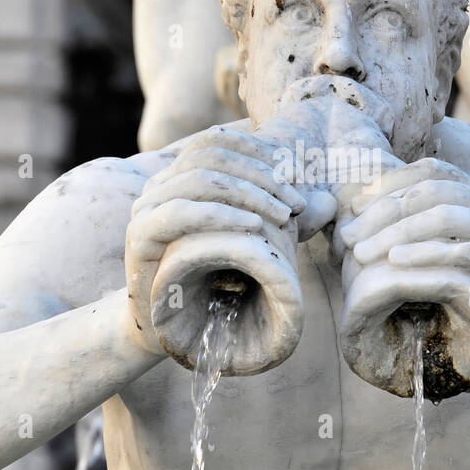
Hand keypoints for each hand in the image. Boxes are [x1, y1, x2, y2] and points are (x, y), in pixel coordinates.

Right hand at [124, 125, 313, 356]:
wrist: (171, 328)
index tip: (296, 174)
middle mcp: (159, 185)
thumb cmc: (215, 283)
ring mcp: (146, 207)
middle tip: (296, 201)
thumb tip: (329, 202)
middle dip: (262, 175)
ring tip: (284, 213)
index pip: (217, 141)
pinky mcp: (140, 236)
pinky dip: (222, 213)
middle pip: (212, 155)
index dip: (259, 151)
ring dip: (250, 192)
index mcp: (180, 175)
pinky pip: (181, 212)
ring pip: (200, 178)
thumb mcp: (257, 243)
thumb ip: (285, 219)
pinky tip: (254, 224)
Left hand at [335, 157, 469, 394]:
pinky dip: (429, 253)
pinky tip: (396, 262)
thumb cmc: (438, 299)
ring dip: (401, 230)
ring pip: (451, 214)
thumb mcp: (410, 256)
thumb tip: (346, 202)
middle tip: (350, 238)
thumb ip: (391, 225)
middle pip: (437, 190)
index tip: (352, 207)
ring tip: (365, 252)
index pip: (431, 171)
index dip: (389, 183)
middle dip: (386, 211)